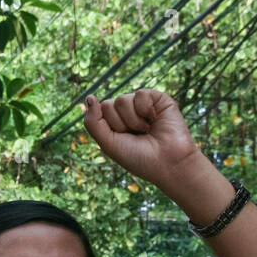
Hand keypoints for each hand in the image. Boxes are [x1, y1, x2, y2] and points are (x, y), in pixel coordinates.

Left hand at [84, 89, 201, 191]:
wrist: (167, 163)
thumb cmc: (137, 157)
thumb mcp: (108, 143)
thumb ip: (93, 122)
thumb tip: (89, 97)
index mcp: (113, 122)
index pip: (99, 111)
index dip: (109, 127)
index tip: (123, 139)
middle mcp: (126, 111)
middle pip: (108, 105)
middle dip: (120, 125)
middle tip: (136, 136)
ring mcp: (142, 104)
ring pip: (122, 100)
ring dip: (133, 121)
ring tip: (146, 130)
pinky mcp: (158, 99)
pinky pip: (141, 94)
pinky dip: (145, 110)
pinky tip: (154, 120)